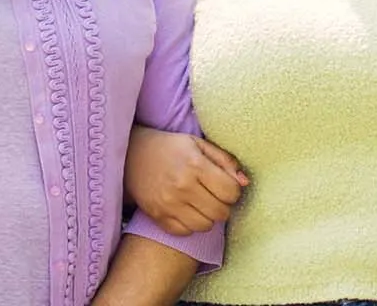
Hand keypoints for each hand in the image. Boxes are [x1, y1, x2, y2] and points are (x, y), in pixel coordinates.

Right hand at [124, 126, 246, 235]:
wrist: (130, 155)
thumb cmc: (169, 148)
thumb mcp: (198, 144)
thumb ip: (225, 161)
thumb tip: (245, 182)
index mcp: (195, 165)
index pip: (231, 192)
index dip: (234, 191)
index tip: (226, 186)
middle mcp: (182, 186)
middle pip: (220, 213)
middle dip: (223, 206)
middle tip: (215, 197)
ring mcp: (168, 204)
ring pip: (205, 226)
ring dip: (208, 217)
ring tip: (202, 204)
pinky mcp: (157, 216)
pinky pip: (185, 232)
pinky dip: (190, 225)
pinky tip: (187, 211)